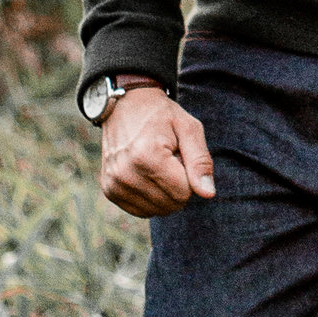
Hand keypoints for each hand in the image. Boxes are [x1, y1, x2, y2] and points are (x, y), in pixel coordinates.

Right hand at [100, 84, 215, 215]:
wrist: (125, 105)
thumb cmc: (162, 116)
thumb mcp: (189, 128)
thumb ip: (200, 162)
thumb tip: (208, 195)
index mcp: (147, 157)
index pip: (184, 193)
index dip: (189, 175)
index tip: (178, 154)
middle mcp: (126, 174)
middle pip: (171, 204)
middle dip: (177, 185)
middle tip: (168, 159)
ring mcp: (115, 184)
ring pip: (157, 210)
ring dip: (163, 191)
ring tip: (156, 165)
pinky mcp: (109, 191)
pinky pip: (142, 211)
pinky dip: (150, 197)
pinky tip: (145, 174)